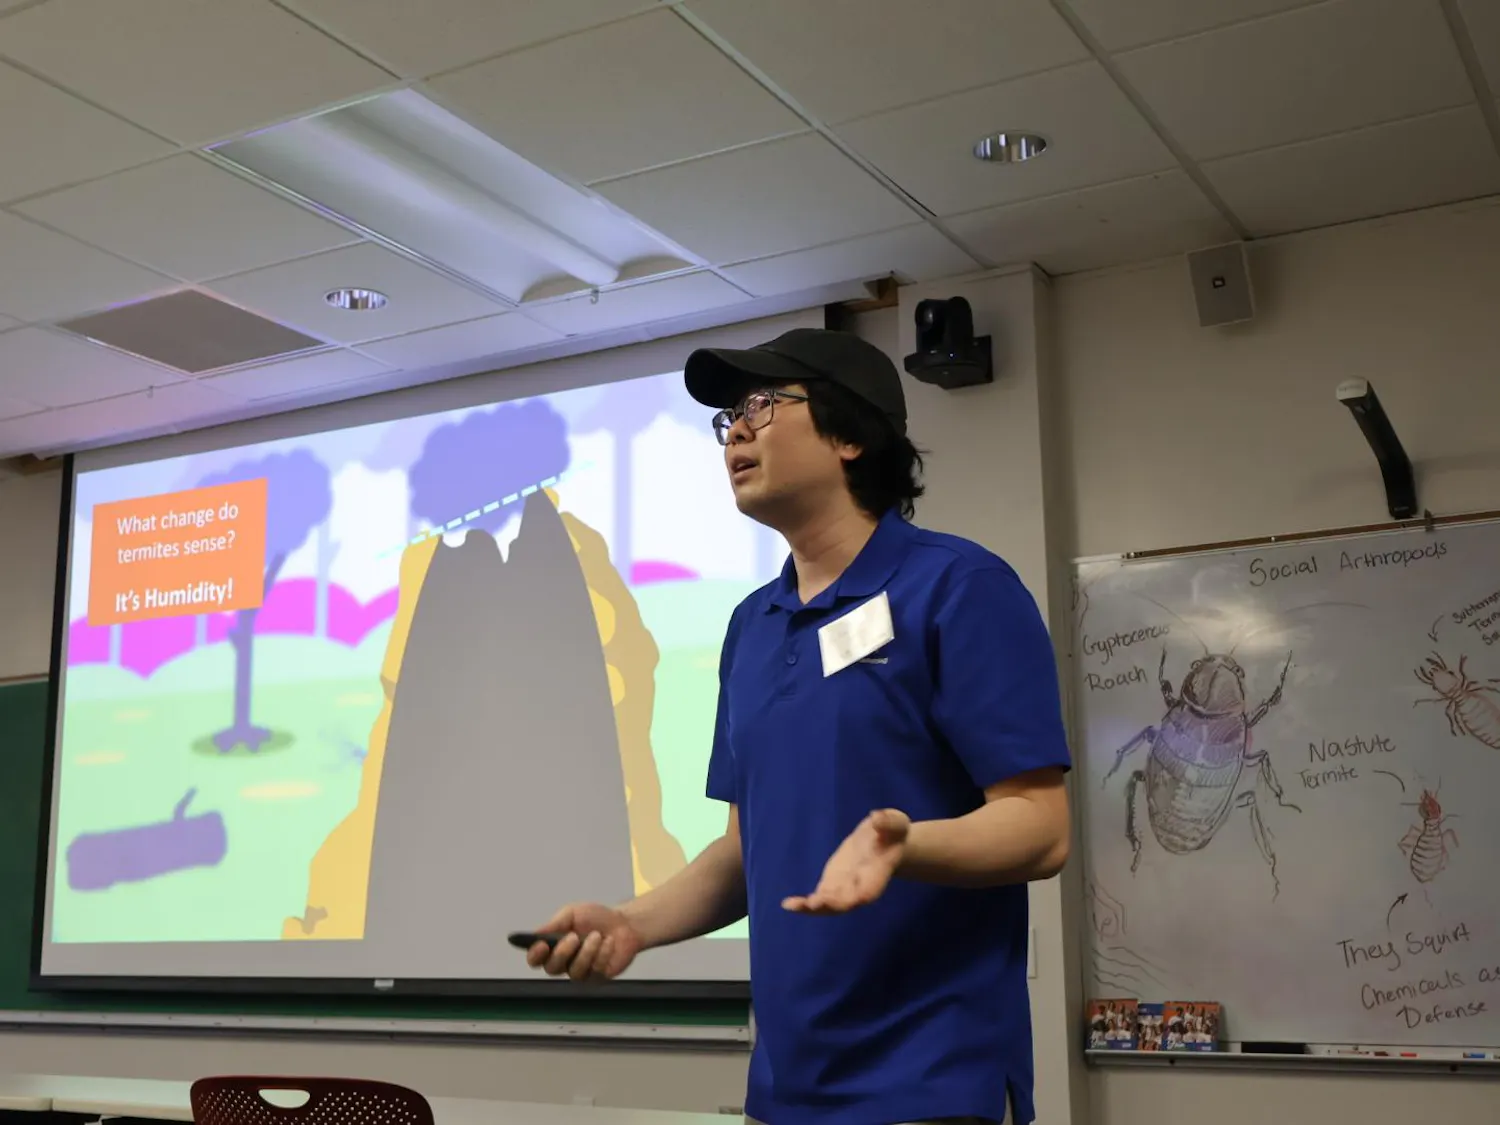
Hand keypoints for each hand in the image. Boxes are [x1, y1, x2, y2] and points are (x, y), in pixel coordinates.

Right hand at [522, 902, 643, 981]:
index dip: (534, 955)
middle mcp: (564, 964)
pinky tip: (609, 942)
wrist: (624, 923)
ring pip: (575, 971)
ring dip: (587, 951)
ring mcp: (581, 973)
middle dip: (562, 952)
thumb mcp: (572, 913)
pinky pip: (595, 971)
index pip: (535, 959)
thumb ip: (555, 924)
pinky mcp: (598, 978)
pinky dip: (603, 953)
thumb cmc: (595, 918)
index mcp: (553, 947)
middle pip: (552, 968)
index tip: (541, 944)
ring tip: (597, 935)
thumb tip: (536, 933)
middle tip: (574, 937)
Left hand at [782, 808, 910, 913]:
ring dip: (812, 908)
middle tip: (814, 903)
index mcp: (877, 874)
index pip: (869, 890)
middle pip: (846, 902)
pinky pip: (818, 898)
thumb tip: (877, 817)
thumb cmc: (892, 833)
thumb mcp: (895, 823)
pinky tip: (787, 904)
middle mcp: (860, 887)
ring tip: (793, 905)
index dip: (859, 895)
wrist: (883, 842)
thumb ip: (888, 822)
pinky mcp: (831, 884)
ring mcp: (844, 888)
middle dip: (831, 904)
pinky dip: (804, 904)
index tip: (850, 898)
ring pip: (829, 905)